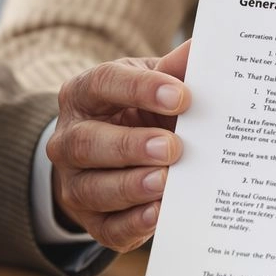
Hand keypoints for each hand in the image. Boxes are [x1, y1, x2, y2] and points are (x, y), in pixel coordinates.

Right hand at [49, 41, 191, 251]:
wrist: (118, 156)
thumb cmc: (140, 112)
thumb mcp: (153, 85)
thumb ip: (175, 71)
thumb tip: (206, 48)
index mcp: (83, 94)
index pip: (102, 84)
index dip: (139, 89)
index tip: (180, 96)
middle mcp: (69, 139)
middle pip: (87, 142)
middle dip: (130, 145)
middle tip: (172, 147)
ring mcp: (74, 182)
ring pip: (92, 188)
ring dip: (130, 186)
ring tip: (165, 182)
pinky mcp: (91, 220)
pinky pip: (106, 227)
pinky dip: (133, 223)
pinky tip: (158, 214)